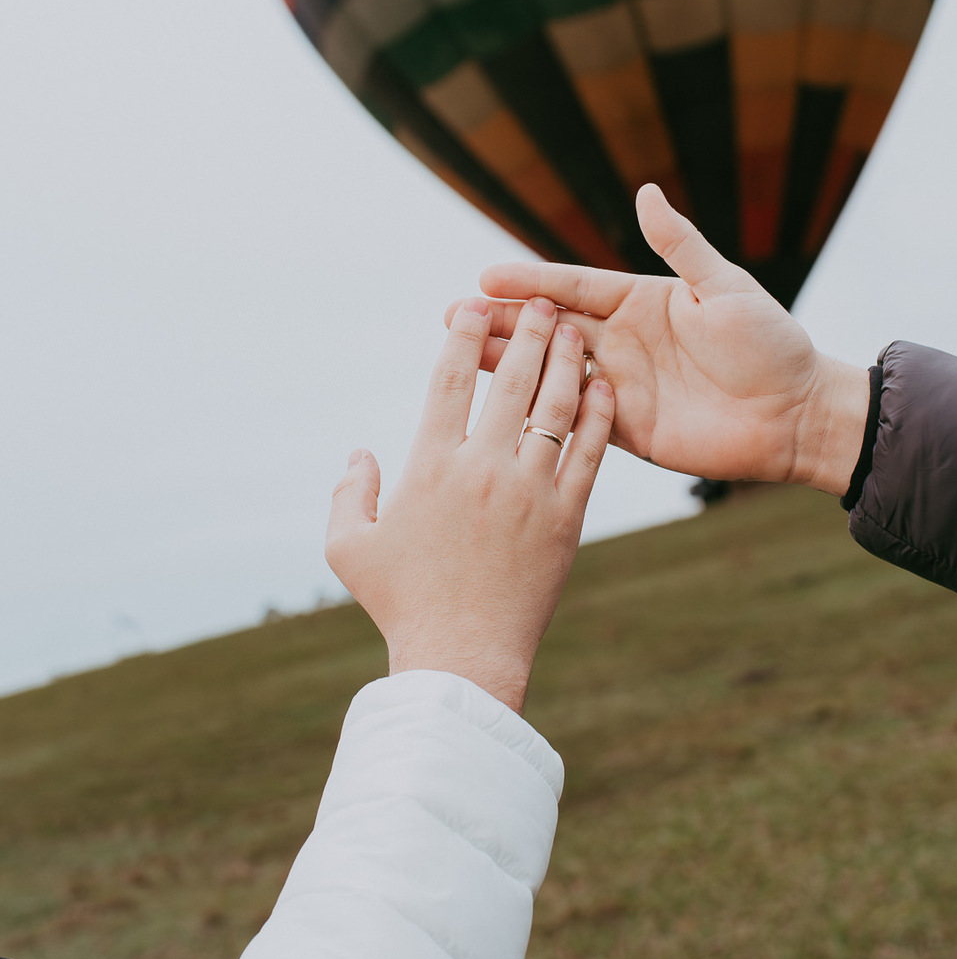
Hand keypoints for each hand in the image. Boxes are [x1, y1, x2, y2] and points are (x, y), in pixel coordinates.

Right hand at [325, 298, 614, 712]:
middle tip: (541, 300)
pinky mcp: (567, 518)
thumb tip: (360, 452)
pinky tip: (605, 387)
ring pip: (555, 408)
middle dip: (527, 331)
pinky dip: (600, 416)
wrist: (463, 658)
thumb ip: (348, 493)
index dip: (463, 337)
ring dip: (566, 360)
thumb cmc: (401, 605)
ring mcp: (530, 491)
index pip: (449, 382)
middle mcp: (483, 468)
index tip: (474, 305)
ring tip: (576, 329)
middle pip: (510, 381)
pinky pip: (590, 454)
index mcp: (430, 467)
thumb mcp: (349, 549)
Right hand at [448, 186, 868, 494]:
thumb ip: (680, 245)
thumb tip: (646, 192)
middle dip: (504, 321)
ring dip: (508, 363)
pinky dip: (539, 407)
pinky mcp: (625, 429)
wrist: (797, 415)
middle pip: (551, 327)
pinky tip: (500, 405)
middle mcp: (624, 341)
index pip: (574, 286)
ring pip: (552, 371)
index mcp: (642, 301)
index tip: (486, 276)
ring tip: (459, 355)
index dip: (531, 280)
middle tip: (452, 315)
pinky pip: (574, 416)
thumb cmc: (771, 344)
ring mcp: (621, 386)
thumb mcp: (725, 287)